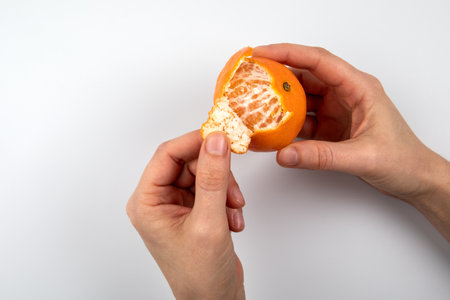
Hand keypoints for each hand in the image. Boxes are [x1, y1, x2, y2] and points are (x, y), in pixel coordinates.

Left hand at [127, 131, 245, 298]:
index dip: (195, 142)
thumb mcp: (209, 222)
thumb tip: (216, 141)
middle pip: (189, 162)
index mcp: (147, 202)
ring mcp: (176, 205)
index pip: (167, 154)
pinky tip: (232, 221)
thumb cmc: (200, 274)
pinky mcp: (193, 210)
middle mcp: (158, 200)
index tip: (222, 137)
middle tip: (233, 190)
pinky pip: (211, 188)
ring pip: (204, 174)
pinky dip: (226, 200)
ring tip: (233, 212)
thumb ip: (213, 178)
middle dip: (217, 174)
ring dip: (225, 189)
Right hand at [253, 43, 449, 239]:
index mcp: (359, 88)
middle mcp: (346, 94)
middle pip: (306, 76)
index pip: (319, 61)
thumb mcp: (362, 156)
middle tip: (251, 77)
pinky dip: (288, 125)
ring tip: (256, 104)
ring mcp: (338, 110)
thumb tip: (285, 154)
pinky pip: (304, 121)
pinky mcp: (331, 127)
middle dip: (278, 75)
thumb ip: (321, 156)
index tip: (262, 53)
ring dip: (281, 102)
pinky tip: (274, 130)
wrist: (415, 179)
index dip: (288, 53)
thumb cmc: (404, 160)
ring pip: (302, 98)